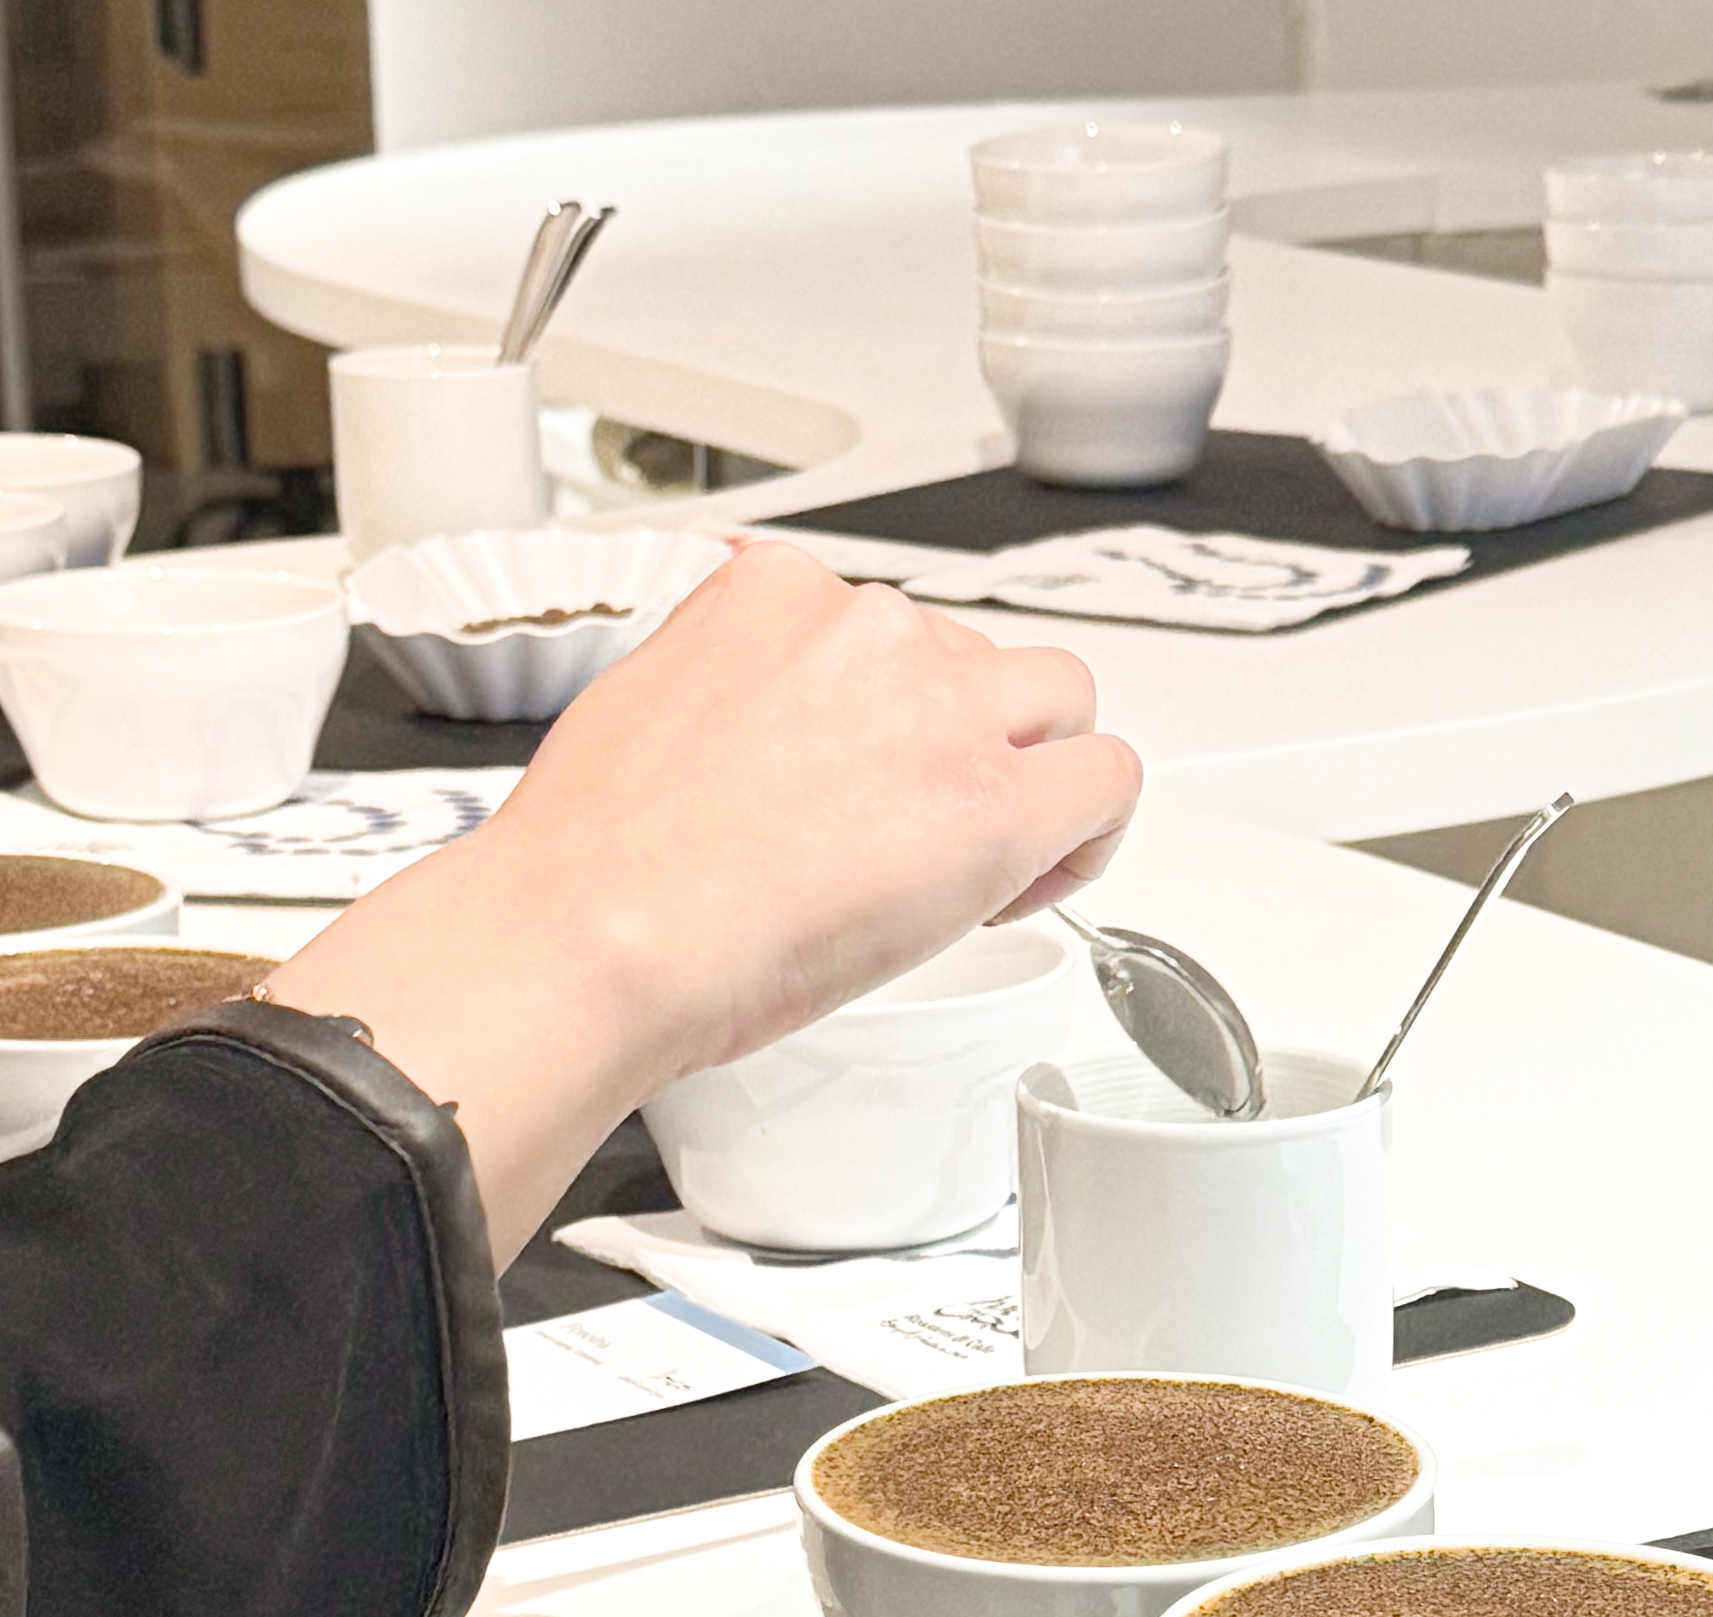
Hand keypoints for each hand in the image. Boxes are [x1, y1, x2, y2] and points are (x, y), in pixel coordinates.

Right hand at [266, 543, 1139, 1257]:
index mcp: (775, 593)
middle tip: (932, 828)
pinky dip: (1091, 831)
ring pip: (1062, 703)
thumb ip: (746, 697)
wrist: (604, 928)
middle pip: (983, 660)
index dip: (901, 717)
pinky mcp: (996, 799)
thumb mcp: (658, 712)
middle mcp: (870, 628)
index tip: (877, 780)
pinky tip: (1038, 877)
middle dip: (975, 739)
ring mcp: (943, 706)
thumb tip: (783, 744)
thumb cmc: (605, 863)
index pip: (889, 629)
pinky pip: (1108, 780)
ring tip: (986, 861)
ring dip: (1039, 773)